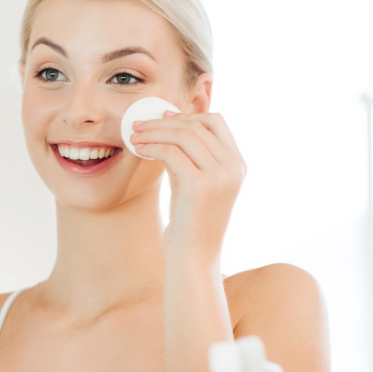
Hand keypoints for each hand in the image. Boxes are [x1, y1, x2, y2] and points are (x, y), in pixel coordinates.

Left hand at [130, 111, 245, 264]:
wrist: (192, 257)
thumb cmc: (189, 221)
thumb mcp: (194, 182)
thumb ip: (190, 155)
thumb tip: (168, 125)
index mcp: (238, 164)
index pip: (216, 122)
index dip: (187, 114)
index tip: (162, 116)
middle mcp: (233, 167)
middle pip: (197, 124)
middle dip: (163, 121)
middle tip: (138, 125)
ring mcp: (219, 175)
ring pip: (183, 134)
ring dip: (154, 131)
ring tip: (134, 136)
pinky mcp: (199, 185)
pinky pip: (171, 152)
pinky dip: (151, 146)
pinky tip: (139, 150)